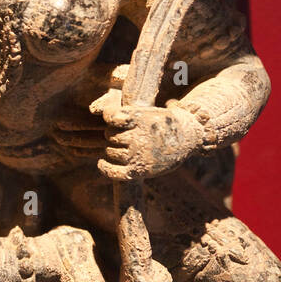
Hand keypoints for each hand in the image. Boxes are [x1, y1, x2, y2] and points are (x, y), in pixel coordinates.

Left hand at [90, 93, 204, 179]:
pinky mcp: (138, 171)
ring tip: (122, 146)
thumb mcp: (148, 111)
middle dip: (113, 134)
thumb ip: (125, 114)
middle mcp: (139, 137)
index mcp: (141, 119)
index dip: (108, 116)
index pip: (112, 116)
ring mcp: (138, 155)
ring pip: (110, 151)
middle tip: (124, 134)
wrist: (188, 139)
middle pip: (109, 135)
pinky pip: (113, 171)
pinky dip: (104, 167)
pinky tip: (102, 162)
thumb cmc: (163, 123)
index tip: (111, 117)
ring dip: (111, 149)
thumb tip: (92, 110)